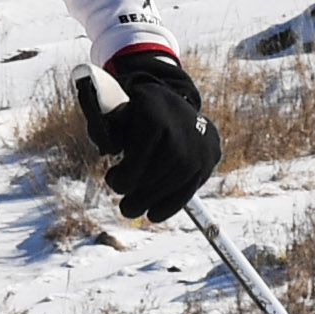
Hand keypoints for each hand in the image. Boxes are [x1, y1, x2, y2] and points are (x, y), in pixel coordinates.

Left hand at [74, 48, 219, 221]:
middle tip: (125, 207)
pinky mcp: (210, 153)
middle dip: (143, 191)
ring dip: (156, 200)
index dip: (129, 171)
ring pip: (181, 177)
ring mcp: (201, 138)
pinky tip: (155, 213)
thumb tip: (107, 146)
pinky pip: (194, 183)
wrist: (166, 100)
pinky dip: (173, 202)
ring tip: (136, 209)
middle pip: (166, 164)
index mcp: (156, 106)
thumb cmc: (130, 111)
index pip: (146, 145)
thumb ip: (103, 126)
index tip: (114, 181)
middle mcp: (184, 121)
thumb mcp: (111, 112)